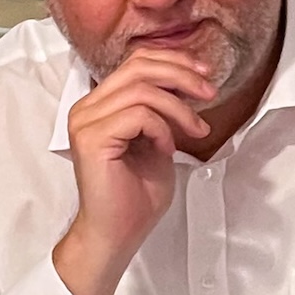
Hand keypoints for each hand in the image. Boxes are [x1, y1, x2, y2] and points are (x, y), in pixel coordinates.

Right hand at [51, 48, 215, 294]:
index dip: (173, 61)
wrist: (118, 233)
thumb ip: (161, 110)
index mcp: (98, 105)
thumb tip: (185, 82)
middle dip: (181, 74)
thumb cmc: (137, 194)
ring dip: (179, 109)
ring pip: (142, 90)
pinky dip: (162, 128)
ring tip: (196, 131)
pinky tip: (167, 149)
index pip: (135, 63)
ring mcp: (85, 122)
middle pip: (138, 67)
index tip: (205, 74)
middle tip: (209, 93)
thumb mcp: (157, 139)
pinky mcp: (92, 138)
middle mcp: (86, 108)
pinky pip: (139, 115)